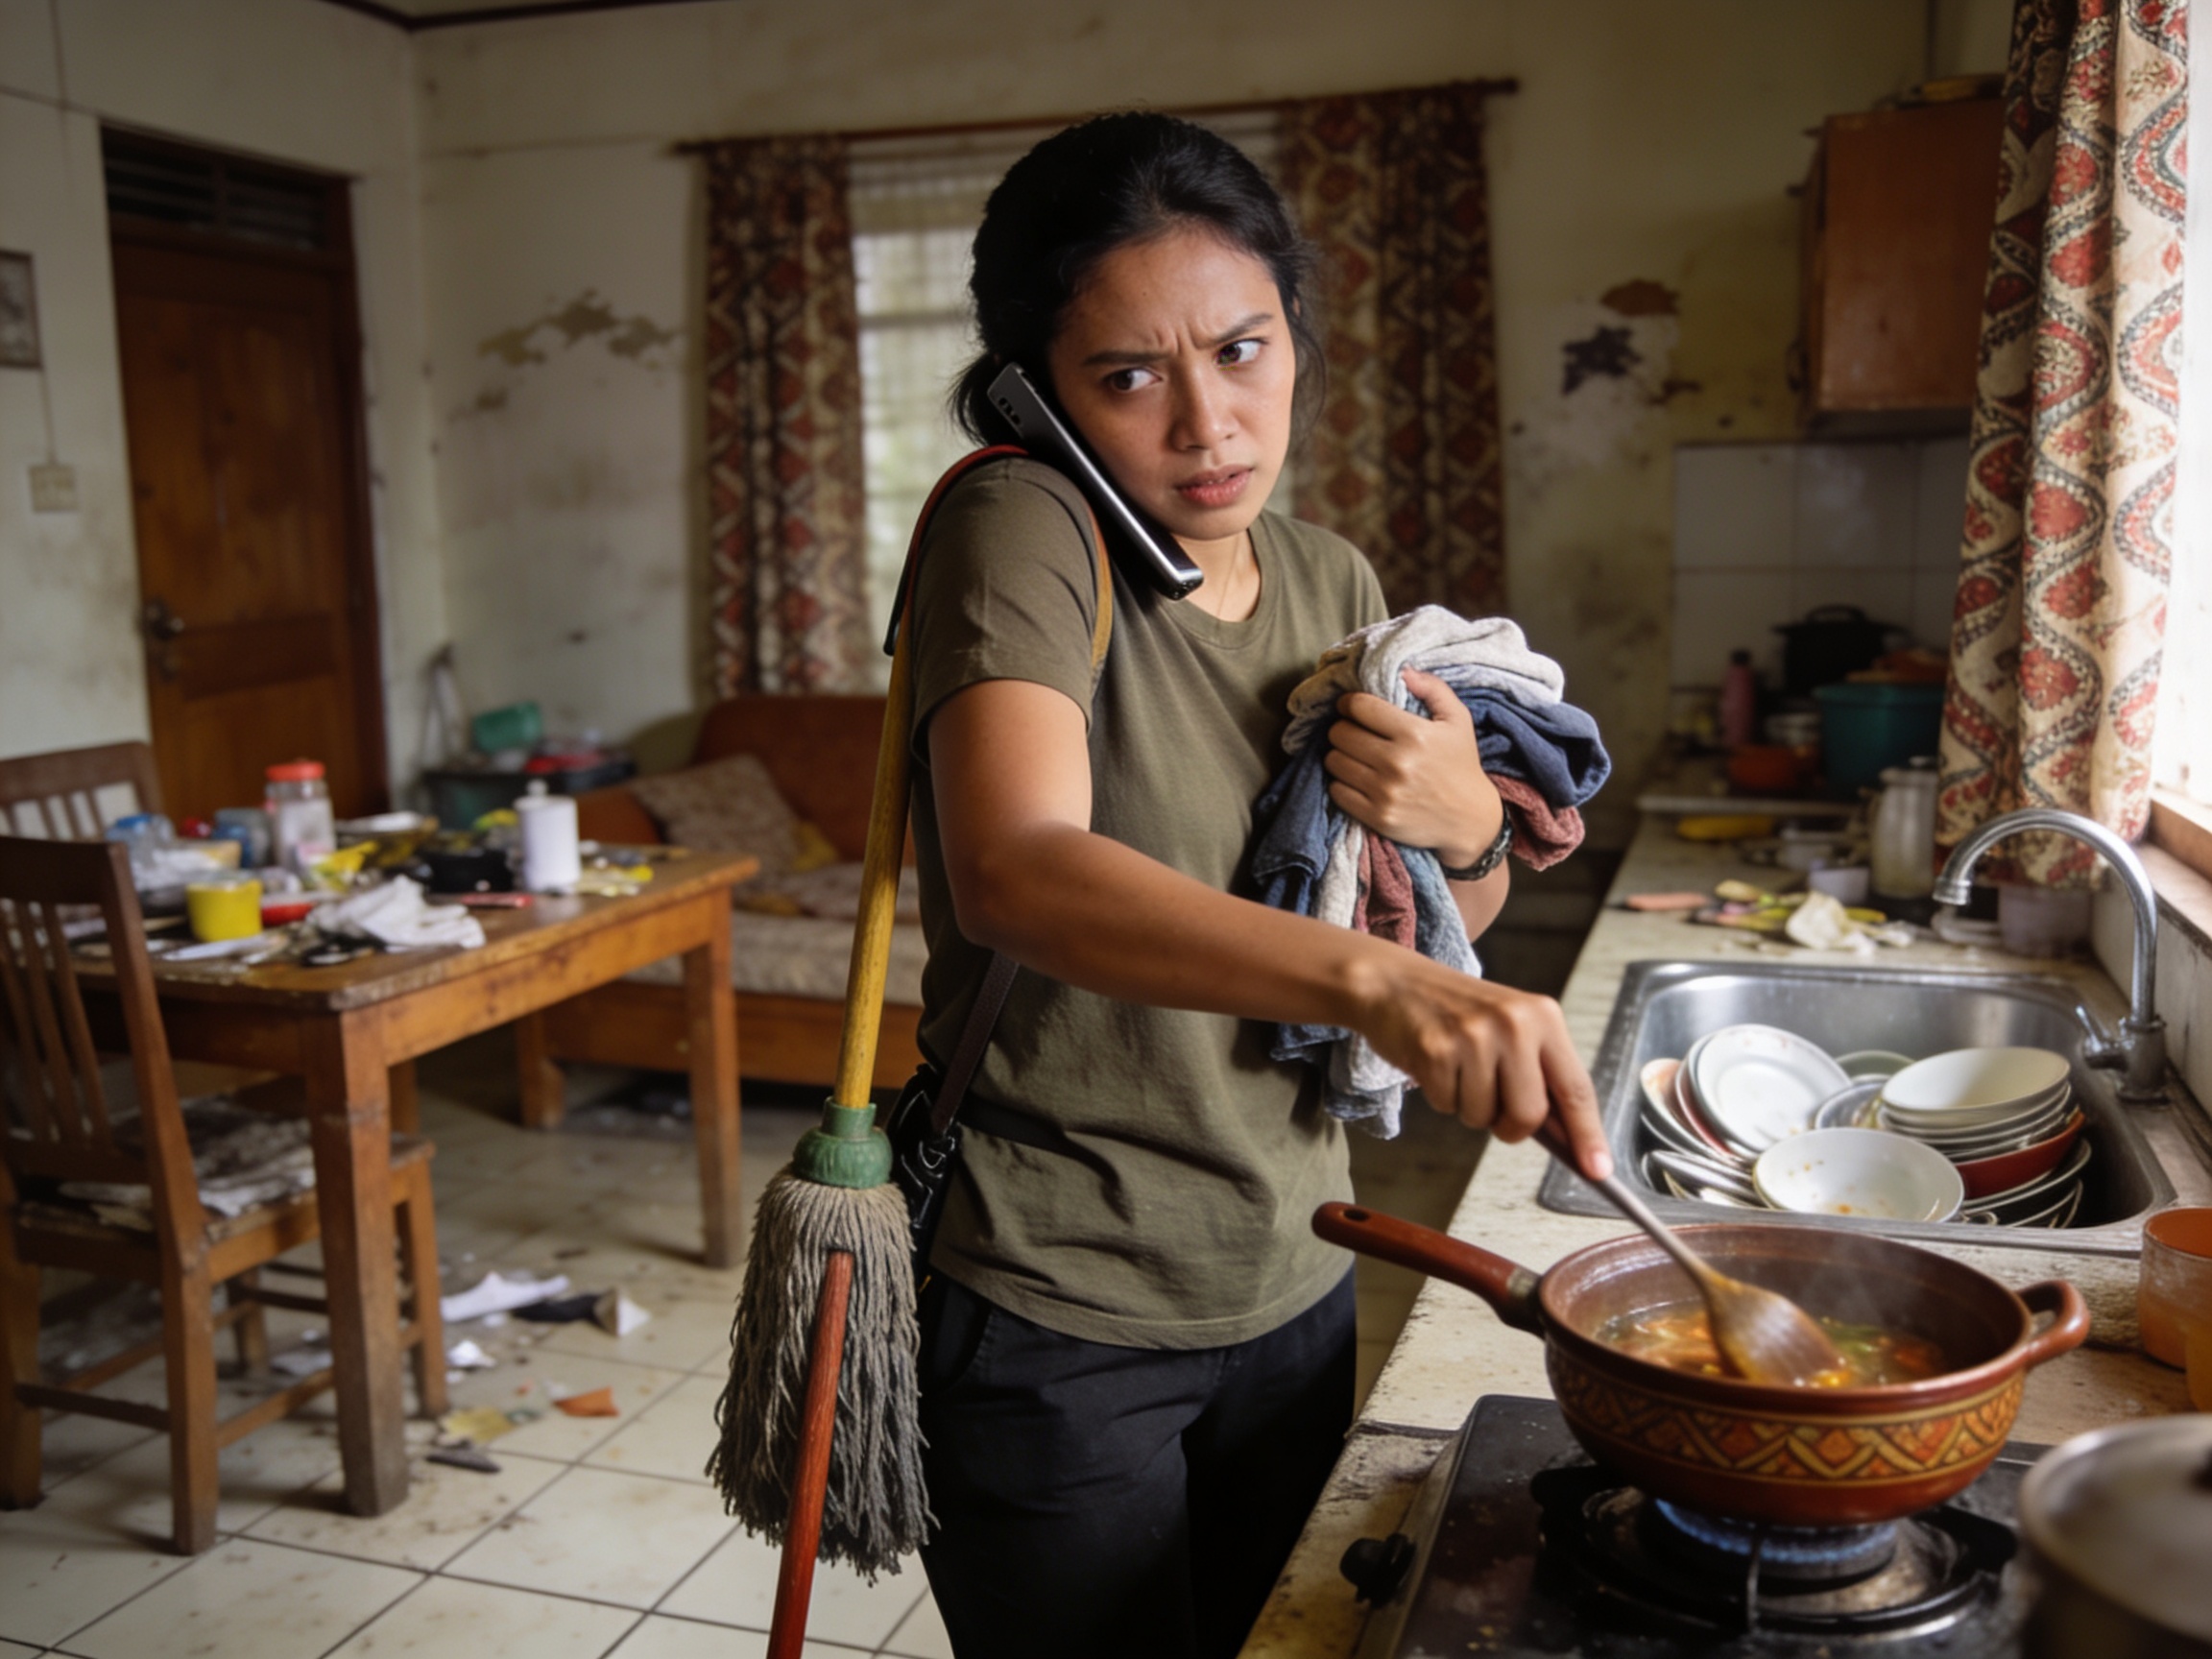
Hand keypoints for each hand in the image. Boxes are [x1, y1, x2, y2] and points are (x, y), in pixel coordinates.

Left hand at [1324, 668, 1500, 866]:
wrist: (1470, 819)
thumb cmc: (1461, 764)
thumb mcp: (1458, 719)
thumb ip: (1433, 688)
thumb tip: (1403, 671)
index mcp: (1415, 734)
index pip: (1359, 707)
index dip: (1348, 704)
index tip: (1351, 707)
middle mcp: (1397, 762)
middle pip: (1340, 733)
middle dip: (1343, 728)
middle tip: (1353, 732)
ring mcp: (1385, 792)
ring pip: (1333, 761)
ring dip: (1339, 755)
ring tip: (1354, 755)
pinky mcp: (1377, 816)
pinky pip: (1337, 791)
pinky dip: (1341, 783)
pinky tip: (1356, 779)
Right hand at [1351, 952, 1612, 1181]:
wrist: (1393, 982)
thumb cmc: (1456, 1011)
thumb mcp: (1511, 1028)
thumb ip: (1540, 1075)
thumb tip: (1568, 1137)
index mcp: (1543, 1016)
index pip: (1575, 1087)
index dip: (1588, 1134)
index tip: (1598, 1169)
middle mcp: (1513, 1023)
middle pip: (1530, 1115)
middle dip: (1510, 1125)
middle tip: (1491, 1100)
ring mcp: (1473, 1036)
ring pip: (1483, 1117)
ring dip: (1468, 1106)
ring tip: (1457, 1067)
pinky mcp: (1435, 1050)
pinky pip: (1447, 1106)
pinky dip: (1440, 1095)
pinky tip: (1435, 1062)